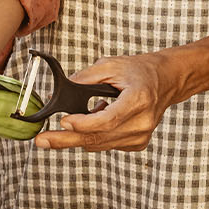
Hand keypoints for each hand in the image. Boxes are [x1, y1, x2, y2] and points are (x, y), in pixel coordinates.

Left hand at [35, 51, 176, 152]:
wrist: (166, 80)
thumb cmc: (141, 71)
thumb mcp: (111, 64)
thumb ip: (85, 77)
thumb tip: (62, 90)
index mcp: (139, 99)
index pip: (108, 120)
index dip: (83, 124)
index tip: (63, 122)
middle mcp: (142, 122)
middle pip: (99, 138)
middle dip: (66, 140)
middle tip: (42, 141)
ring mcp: (141, 136)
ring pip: (100, 144)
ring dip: (79, 135)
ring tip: (71, 120)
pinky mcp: (138, 143)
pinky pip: (107, 144)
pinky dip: (95, 135)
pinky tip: (96, 119)